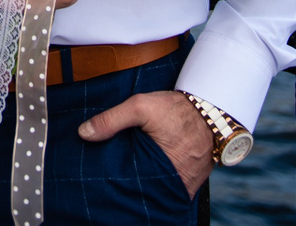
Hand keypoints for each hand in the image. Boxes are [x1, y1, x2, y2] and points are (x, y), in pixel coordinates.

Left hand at [77, 89, 212, 195]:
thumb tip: (83, 133)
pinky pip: (173, 185)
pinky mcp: (193, 180)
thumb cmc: (177, 108)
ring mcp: (188, 184)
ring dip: (147, 181)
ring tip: (131, 173)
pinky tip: (148, 171)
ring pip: (159, 188)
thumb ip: (111, 120)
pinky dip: (161, 179)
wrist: (212, 108)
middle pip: (146, 189)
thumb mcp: (140, 106)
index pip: (132, 184)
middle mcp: (178, 183)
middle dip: (132, 183)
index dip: (118, 180)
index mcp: (163, 169)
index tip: (105, 175)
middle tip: (117, 174)